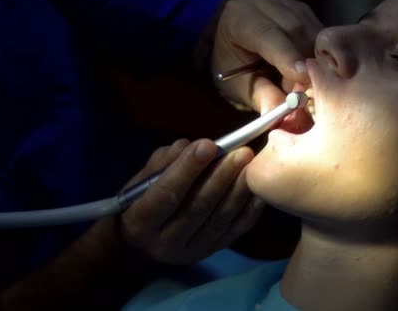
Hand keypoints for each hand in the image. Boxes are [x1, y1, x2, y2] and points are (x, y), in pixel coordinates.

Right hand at [119, 139, 263, 264]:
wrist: (140, 247)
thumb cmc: (139, 204)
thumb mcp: (141, 181)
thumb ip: (163, 163)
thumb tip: (190, 146)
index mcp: (140, 221)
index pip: (165, 194)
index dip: (188, 169)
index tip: (208, 145)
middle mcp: (164, 242)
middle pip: (197, 207)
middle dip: (221, 177)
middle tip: (241, 152)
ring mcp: (190, 251)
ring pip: (218, 220)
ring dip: (238, 191)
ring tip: (251, 166)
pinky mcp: (210, 253)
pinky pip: (233, 232)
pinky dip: (248, 211)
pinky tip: (257, 191)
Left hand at [212, 0, 322, 113]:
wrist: (235, 48)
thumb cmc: (236, 70)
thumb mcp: (243, 87)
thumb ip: (263, 97)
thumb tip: (280, 113)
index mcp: (239, 18)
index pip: (267, 34)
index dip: (287, 56)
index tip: (303, 77)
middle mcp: (261, 2)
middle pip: (294, 29)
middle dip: (304, 61)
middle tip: (304, 90)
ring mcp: (284, 2)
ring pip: (311, 29)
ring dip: (314, 58)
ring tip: (302, 81)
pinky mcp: (301, 9)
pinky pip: (318, 31)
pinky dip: (319, 52)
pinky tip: (312, 69)